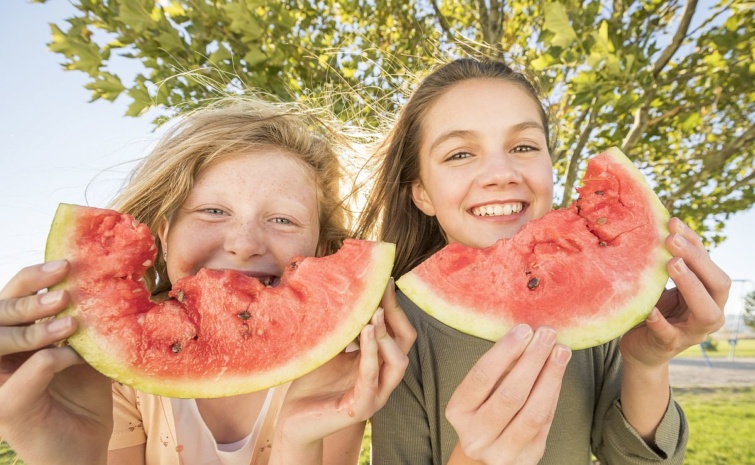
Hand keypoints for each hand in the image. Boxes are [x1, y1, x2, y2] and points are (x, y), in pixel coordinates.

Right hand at [0, 261, 112, 464]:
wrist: (82, 452)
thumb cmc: (81, 402)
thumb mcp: (86, 354)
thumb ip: (87, 326)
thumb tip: (109, 284)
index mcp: (12, 343)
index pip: (10, 299)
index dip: (32, 278)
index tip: (65, 263)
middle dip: (30, 292)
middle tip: (65, 279)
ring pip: (0, 340)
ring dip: (35, 323)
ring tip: (71, 316)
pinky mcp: (9, 408)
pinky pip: (29, 371)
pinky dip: (54, 357)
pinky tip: (78, 356)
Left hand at [270, 279, 415, 464]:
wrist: (293, 419)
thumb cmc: (312, 382)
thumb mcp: (329, 347)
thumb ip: (341, 326)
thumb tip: (342, 288)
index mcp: (378, 361)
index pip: (398, 330)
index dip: (394, 306)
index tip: (383, 280)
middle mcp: (383, 377)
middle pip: (405, 342)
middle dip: (396, 314)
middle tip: (382, 291)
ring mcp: (375, 395)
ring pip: (397, 362)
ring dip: (387, 335)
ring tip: (375, 314)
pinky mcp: (360, 408)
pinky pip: (371, 379)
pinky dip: (371, 354)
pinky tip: (365, 334)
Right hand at [446, 325, 571, 464]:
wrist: (486, 452)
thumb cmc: (484, 408)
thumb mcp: (480, 390)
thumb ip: (500, 367)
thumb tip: (528, 333)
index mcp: (458, 411)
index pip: (482, 376)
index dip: (505, 351)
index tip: (524, 330)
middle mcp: (475, 436)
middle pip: (510, 395)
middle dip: (532, 360)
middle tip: (548, 334)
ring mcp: (500, 453)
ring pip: (532, 413)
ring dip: (550, 378)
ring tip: (561, 351)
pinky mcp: (525, 461)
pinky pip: (544, 424)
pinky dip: (553, 395)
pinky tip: (558, 373)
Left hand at [620, 217, 729, 367]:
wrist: (642, 347)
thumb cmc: (657, 308)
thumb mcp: (665, 283)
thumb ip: (671, 262)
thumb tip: (663, 224)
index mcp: (710, 294)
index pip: (711, 265)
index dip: (695, 243)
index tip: (673, 223)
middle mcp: (711, 313)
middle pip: (718, 285)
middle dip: (698, 260)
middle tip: (671, 240)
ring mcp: (693, 332)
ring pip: (706, 312)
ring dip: (690, 286)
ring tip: (670, 264)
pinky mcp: (670, 345)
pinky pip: (669, 334)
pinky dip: (659, 321)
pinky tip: (648, 310)